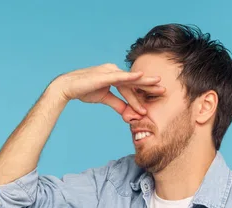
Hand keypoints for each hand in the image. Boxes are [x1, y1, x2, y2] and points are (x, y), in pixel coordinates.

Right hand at [50, 63, 164, 114]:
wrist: (67, 87)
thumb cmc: (84, 90)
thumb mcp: (104, 98)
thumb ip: (117, 103)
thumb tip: (128, 112)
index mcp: (114, 76)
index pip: (131, 87)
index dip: (141, 95)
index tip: (153, 102)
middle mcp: (114, 71)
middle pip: (135, 80)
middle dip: (149, 86)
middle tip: (164, 90)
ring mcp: (110, 71)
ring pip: (130, 79)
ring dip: (144, 84)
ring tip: (158, 85)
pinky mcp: (105, 74)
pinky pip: (120, 76)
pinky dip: (131, 76)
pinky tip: (140, 77)